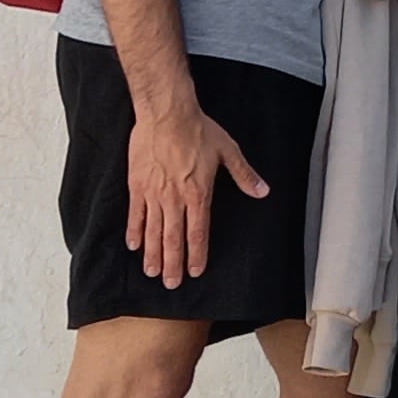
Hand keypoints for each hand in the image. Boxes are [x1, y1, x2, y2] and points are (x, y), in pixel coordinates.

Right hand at [128, 96, 264, 287]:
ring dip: (153, 254)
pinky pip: (135, 214)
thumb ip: (244, 175)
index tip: (195, 271)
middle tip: (171, 284)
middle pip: (173, 238)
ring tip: (152, 273)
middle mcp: (174, 199)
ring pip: (153, 231)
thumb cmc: (198, 130)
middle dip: (173, 263)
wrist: (166, 113)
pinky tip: (134, 246)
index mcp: (198, 193)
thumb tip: (263, 191)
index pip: (198, 232)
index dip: (197, 254)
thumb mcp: (228, 151)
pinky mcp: (137, 185)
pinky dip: (135, 231)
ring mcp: (153, 193)